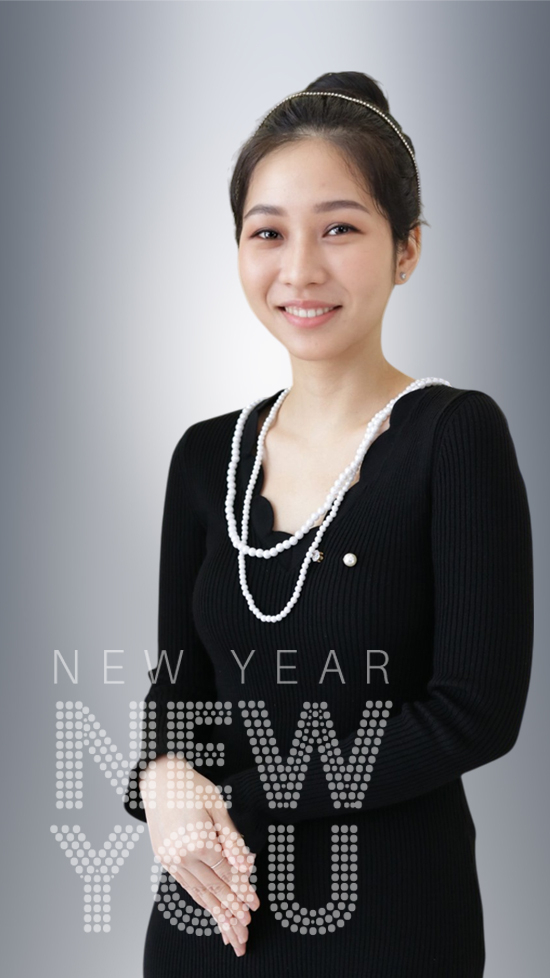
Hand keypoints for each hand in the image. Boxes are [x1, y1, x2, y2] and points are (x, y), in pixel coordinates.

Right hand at [140, 754, 259, 955]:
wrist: (160, 778)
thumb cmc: (192, 787)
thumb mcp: (218, 809)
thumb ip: (232, 840)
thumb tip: (246, 865)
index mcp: (198, 843)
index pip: (226, 875)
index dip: (242, 891)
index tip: (254, 904)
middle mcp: (182, 856)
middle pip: (212, 888)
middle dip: (230, 909)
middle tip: (245, 926)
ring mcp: (170, 859)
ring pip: (196, 891)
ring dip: (214, 909)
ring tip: (229, 925)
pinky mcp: (163, 858)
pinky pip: (184, 883)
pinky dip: (197, 896)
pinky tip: (207, 905)